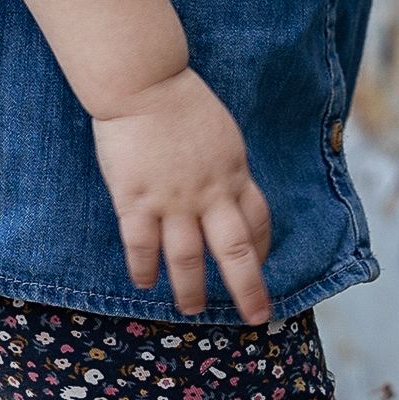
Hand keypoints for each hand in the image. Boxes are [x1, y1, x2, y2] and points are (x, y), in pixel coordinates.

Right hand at [93, 70, 273, 324]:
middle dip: (248, 288)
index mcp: (234, 174)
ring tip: (192, 310)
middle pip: (236, 252)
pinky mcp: (136, 199)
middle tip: (256, 316)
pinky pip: (141, 245)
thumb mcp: (221, 134)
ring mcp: (173, 200)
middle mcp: (209, 193)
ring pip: (188, 258)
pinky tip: (144, 282)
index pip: (257, 221)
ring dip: (191, 290)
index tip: (260, 264)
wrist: (145, 83)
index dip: (262, 248)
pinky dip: (143, 268)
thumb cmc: (181, 102)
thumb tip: (227, 192)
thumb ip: (225, 168)